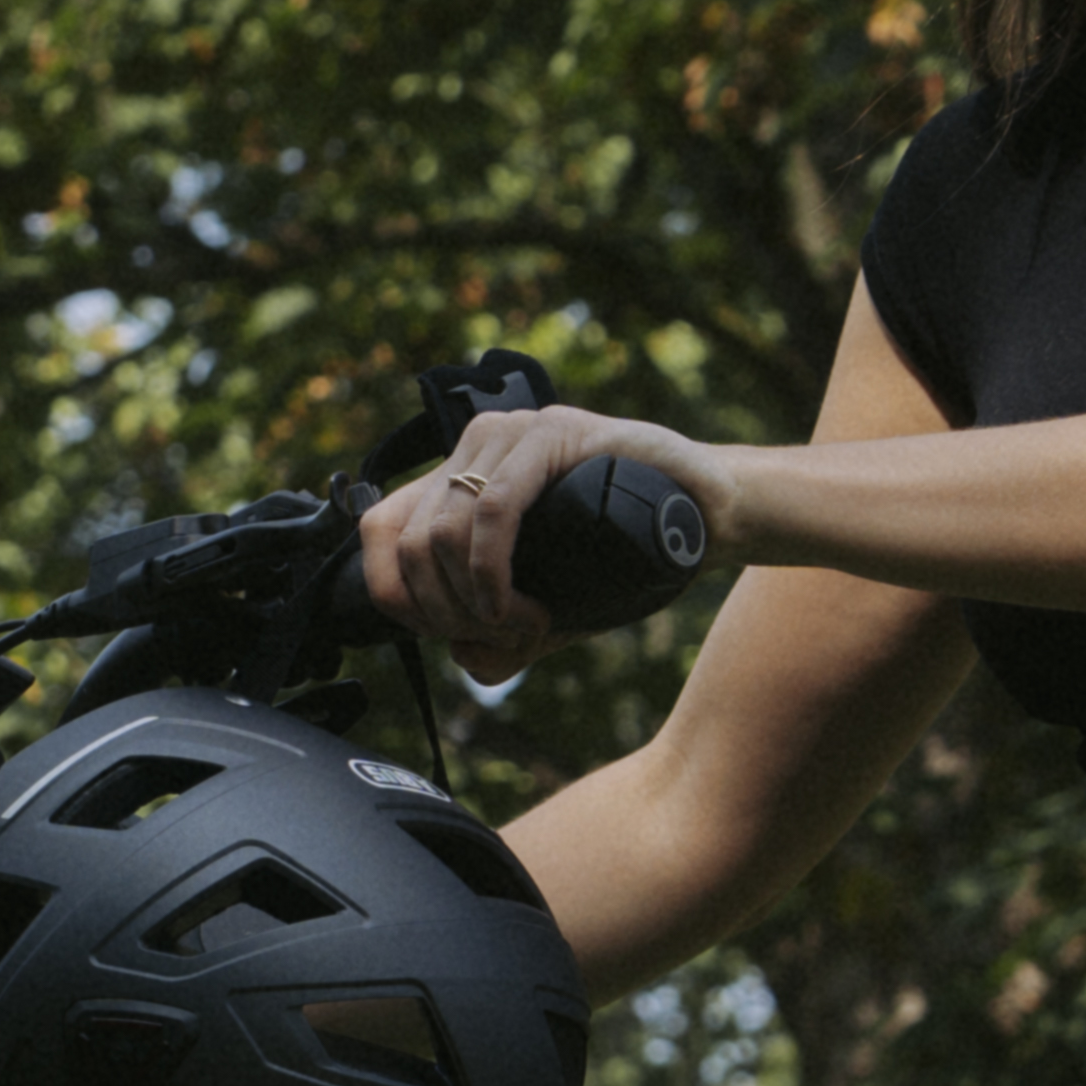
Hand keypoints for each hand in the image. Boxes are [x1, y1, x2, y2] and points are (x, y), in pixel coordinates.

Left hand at [356, 396, 721, 682]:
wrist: (706, 516)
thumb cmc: (626, 557)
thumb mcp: (549, 607)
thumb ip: (499, 634)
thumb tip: (461, 652)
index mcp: (460, 477)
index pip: (378, 532)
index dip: (397, 597)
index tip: (449, 634)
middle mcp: (475, 447)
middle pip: (405, 542)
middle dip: (444, 613)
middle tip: (499, 636)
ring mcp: (511, 433)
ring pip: (441, 529)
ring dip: (472, 601)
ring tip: (525, 624)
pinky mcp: (552, 432)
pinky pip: (492, 508)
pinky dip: (493, 572)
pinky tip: (523, 606)